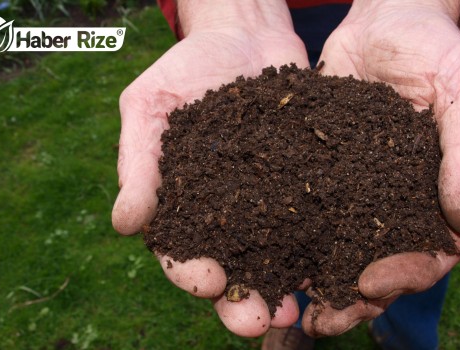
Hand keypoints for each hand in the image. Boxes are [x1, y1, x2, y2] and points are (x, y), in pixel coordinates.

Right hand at [111, 0, 308, 336]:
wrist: (244, 35)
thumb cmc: (186, 68)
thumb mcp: (149, 106)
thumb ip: (138, 163)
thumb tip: (125, 224)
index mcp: (183, 205)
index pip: (181, 252)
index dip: (191, 273)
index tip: (208, 281)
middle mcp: (227, 214)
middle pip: (232, 269)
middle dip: (242, 301)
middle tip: (257, 323)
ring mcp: (269, 202)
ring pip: (276, 258)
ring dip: (285, 289)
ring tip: (298, 312)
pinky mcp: (306, 185)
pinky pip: (315, 221)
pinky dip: (323, 247)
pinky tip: (335, 265)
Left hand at [302, 0, 459, 335]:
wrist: (384, 19)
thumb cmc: (435, 49)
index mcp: (439, 195)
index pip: (431, 253)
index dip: (405, 275)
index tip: (371, 282)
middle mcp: (396, 202)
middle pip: (379, 266)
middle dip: (352, 297)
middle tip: (321, 321)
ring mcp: (356, 192)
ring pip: (338, 250)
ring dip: (315, 282)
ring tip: (286, 305)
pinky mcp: (319, 174)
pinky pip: (304, 213)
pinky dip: (286, 239)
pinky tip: (261, 257)